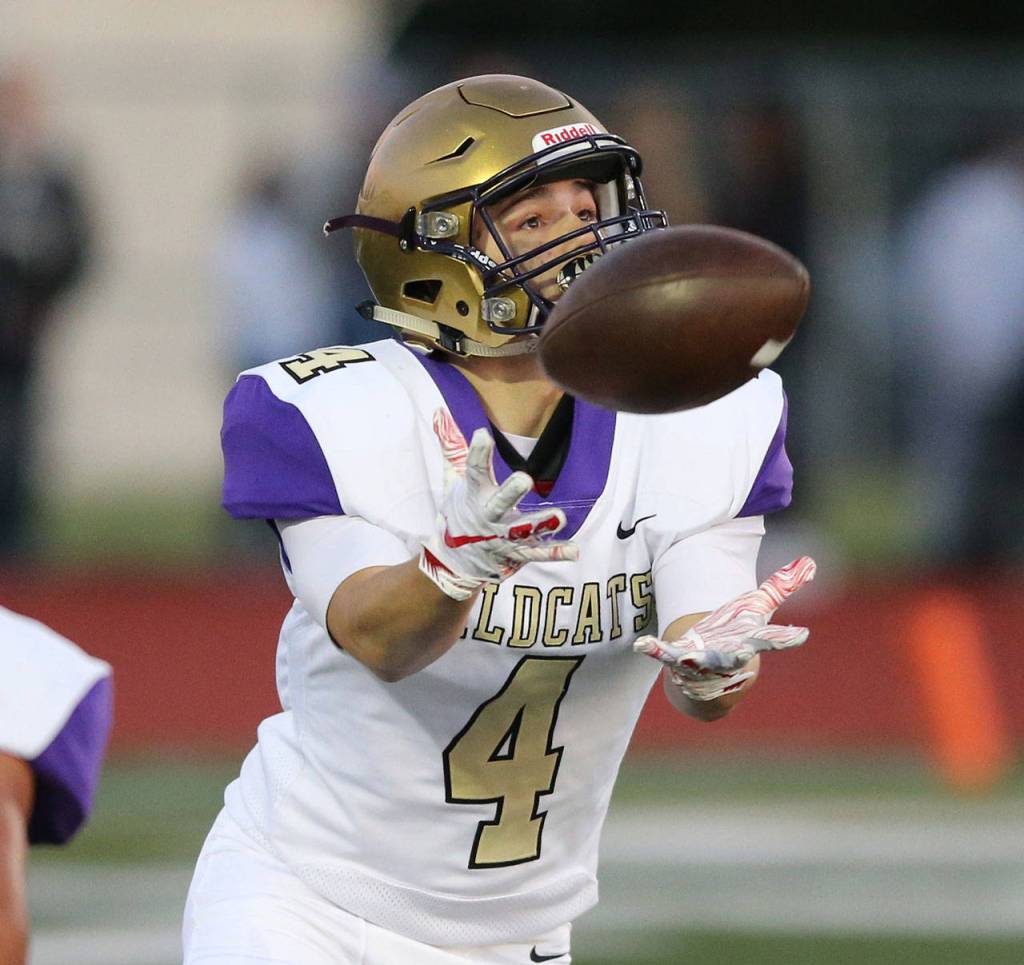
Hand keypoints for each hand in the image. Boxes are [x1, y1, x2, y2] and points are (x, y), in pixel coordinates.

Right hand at [419, 409, 578, 599]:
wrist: (455, 560)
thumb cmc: (460, 512)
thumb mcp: (452, 480)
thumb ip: (451, 447)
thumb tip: (439, 412)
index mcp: (474, 494)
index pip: (474, 470)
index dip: (477, 452)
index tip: (482, 434)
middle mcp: (488, 515)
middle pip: (499, 503)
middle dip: (511, 492)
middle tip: (524, 479)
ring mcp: (503, 537)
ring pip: (522, 531)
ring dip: (541, 524)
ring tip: (560, 517)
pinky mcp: (516, 553)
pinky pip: (537, 553)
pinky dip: (555, 553)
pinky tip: (574, 550)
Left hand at [634, 556, 816, 699]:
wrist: (708, 676)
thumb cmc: (736, 636)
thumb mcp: (757, 607)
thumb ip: (781, 587)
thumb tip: (811, 562)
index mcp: (750, 641)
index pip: (771, 638)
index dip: (786, 637)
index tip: (801, 635)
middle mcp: (729, 656)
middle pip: (738, 655)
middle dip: (740, 655)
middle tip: (744, 656)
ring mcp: (703, 661)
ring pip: (700, 661)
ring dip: (694, 659)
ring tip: (686, 656)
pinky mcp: (678, 660)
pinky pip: (665, 655)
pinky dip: (654, 650)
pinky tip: (642, 644)